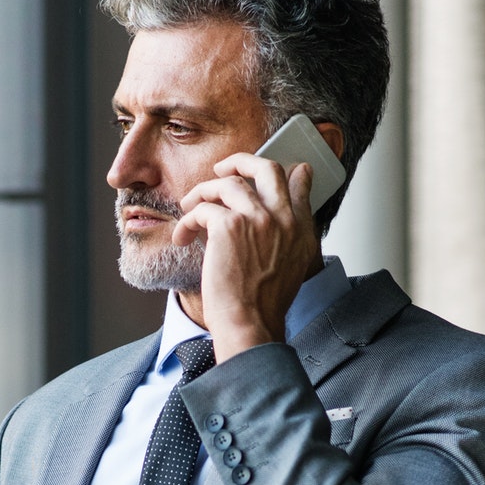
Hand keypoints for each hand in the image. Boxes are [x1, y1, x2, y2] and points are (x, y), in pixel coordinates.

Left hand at [171, 153, 322, 362]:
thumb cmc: (262, 303)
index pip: (299, 182)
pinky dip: (188, 222)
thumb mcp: (292, 266)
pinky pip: (203, 208)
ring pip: (228, 183)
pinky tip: (183, 238)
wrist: (249, 324)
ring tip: (190, 208)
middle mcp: (283, 218)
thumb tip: (276, 218)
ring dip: (203, 192)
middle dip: (240, 161)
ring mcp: (258, 218)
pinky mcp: (228, 226)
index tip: (269, 171)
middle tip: (221, 170)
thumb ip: (290, 234)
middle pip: (266, 168)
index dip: (285, 170)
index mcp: (301, 228)